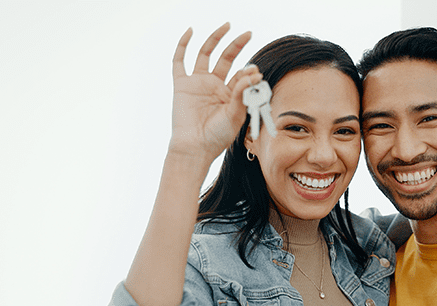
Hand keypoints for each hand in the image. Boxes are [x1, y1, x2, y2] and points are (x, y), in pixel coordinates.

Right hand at [169, 23, 261, 162]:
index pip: (241, 75)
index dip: (248, 71)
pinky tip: (191, 31)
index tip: (256, 72)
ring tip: (227, 26)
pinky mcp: (182, 84)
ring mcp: (197, 83)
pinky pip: (180, 61)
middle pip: (226, 58)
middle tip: (248, 33)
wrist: (195, 147)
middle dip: (237, 45)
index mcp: (230, 94)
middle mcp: (214, 85)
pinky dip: (183, 45)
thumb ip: (242, 94)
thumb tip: (254, 73)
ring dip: (216, 39)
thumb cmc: (217, 136)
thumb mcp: (235, 115)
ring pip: (206, 54)